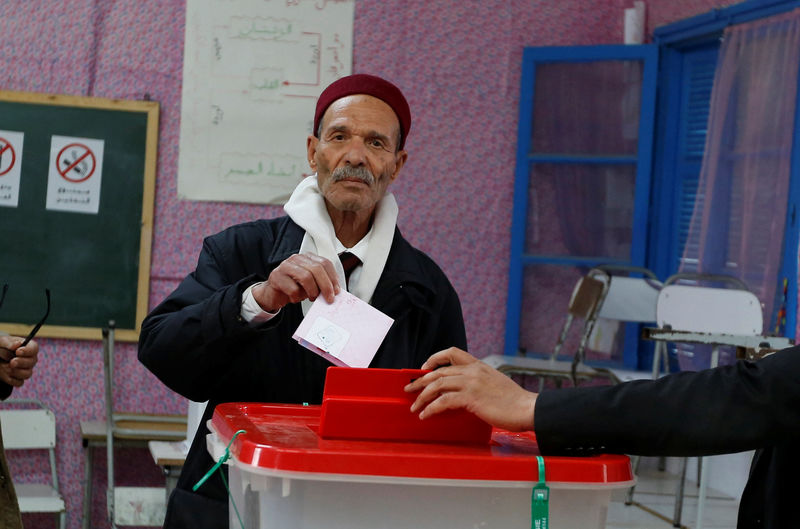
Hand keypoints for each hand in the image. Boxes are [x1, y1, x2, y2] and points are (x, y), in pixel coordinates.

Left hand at [0, 335, 38, 387]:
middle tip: (12, 362)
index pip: (34, 349)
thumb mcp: (2, 342)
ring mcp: (26, 370)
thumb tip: (17, 344)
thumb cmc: (1, 347)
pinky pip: (19, 382)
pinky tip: (4, 373)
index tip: (18, 352)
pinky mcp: (19, 379)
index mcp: (29, 348)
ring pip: (27, 374)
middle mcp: (30, 359)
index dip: (28, 351)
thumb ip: (9, 342)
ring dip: (16, 372)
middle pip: (32, 362)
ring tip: (4, 367)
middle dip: (21, 362)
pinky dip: (11, 379)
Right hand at [252, 253, 340, 312]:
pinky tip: (295, 299)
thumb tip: (335, 291)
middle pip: (316, 269)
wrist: (273, 294)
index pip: (325, 263)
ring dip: (312, 291)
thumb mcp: (311, 284)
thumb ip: (322, 283)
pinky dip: (297, 297)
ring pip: (305, 277)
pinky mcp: (276, 277)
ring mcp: (285, 266)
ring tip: (312, 298)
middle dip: (325, 285)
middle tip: (329, 298)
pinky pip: (292, 289)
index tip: (337, 291)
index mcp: (307, 258)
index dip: (333, 277)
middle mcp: (296, 258)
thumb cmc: (295, 288)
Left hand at [404, 347, 536, 431]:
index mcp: (479, 365)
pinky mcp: (470, 398)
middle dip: (420, 381)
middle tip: (409, 388)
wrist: (527, 408)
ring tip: (414, 407)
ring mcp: (471, 383)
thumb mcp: (495, 383)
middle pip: (439, 371)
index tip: (424, 368)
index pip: (452, 352)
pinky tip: (425, 415)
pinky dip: (431, 408)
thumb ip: (479, 382)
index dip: (435, 358)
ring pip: (437, 385)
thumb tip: (464, 391)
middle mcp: (473, 371)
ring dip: (422, 397)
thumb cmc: (514, 401)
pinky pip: (443, 401)